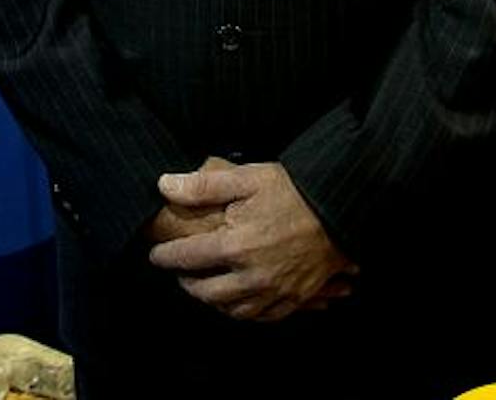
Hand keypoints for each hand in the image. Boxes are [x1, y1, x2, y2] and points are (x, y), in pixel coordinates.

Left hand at [147, 161, 354, 321]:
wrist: (340, 208)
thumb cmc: (292, 191)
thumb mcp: (247, 178)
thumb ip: (203, 184)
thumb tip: (164, 184)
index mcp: (236, 246)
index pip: (187, 257)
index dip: (166, 257)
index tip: (155, 255)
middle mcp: (252, 276)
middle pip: (205, 292)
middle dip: (187, 283)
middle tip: (180, 273)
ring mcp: (274, 292)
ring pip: (231, 310)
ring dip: (212, 302)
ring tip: (205, 288)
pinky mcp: (294, 299)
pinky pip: (260, 317)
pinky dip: (243, 312)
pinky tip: (236, 301)